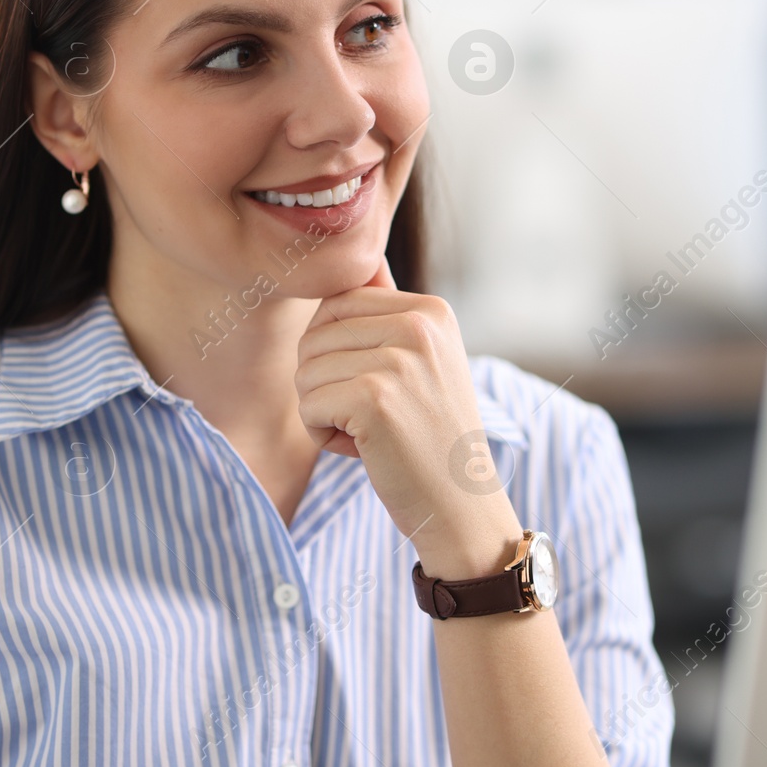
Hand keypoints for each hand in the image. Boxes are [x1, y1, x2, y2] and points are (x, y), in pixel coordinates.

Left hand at [294, 257, 520, 562]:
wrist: (461, 505)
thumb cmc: (429, 436)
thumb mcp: (422, 360)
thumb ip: (388, 313)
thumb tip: (358, 261)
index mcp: (430, 308)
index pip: (335, 304)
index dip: (335, 353)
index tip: (377, 388)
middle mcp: (419, 324)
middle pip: (314, 335)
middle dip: (324, 382)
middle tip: (371, 415)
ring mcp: (399, 359)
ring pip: (305, 370)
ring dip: (323, 410)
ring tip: (371, 432)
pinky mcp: (375, 397)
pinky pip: (307, 404)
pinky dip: (321, 434)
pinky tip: (363, 450)